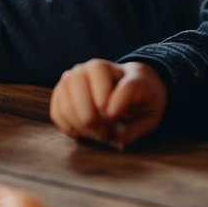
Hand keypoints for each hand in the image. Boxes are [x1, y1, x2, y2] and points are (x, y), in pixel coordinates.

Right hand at [49, 60, 167, 148]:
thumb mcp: (151, 117)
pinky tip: (83, 133)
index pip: (114, 79)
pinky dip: (67, 125)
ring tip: (96, 135)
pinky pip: (57, 109)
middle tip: (103, 134)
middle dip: (88, 113)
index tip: (114, 118)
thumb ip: (135, 129)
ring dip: (77, 121)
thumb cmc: (140, 102)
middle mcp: (95, 67)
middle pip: (80, 80)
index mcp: (126, 72)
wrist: (129, 86)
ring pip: (64, 93)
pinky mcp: (63, 91)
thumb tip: (116, 138)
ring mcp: (76, 77)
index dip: (113, 99)